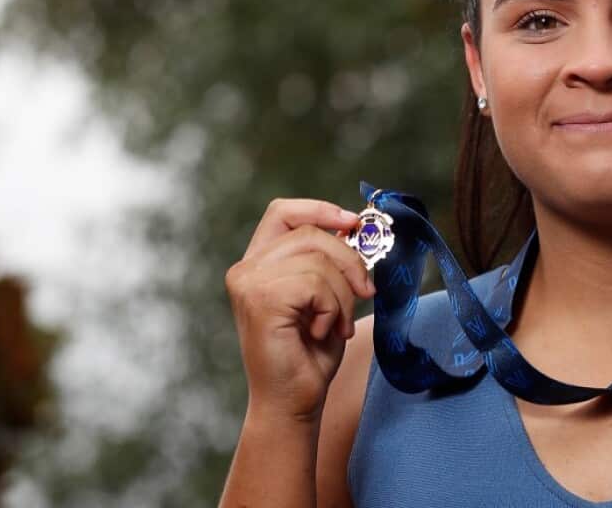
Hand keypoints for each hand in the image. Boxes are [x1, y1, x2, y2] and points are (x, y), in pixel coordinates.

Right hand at [225, 198, 376, 422]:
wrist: (293, 402)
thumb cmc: (310, 354)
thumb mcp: (326, 296)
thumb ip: (330, 262)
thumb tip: (356, 228)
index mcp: (258, 263)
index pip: (283, 212)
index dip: (320, 209)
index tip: (353, 222)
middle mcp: (246, 269)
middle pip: (311, 233)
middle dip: (349, 260)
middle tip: (365, 292)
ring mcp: (248, 283)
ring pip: (318, 260)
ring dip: (342, 296)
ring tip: (335, 325)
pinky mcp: (260, 300)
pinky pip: (316, 284)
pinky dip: (333, 310)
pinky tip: (321, 333)